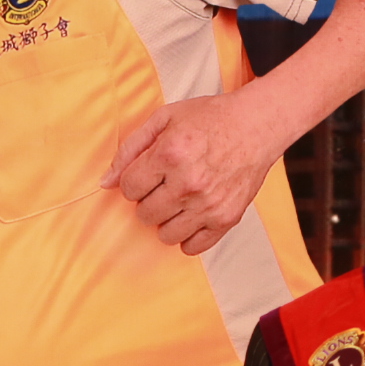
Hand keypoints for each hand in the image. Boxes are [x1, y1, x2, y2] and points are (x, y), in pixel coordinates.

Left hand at [102, 91, 284, 255]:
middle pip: (145, 213)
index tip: (149, 174)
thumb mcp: (165, 119)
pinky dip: (188, 236)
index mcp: (170, 154)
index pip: (129, 188)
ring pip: (166, 234)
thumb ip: (130, 149)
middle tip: (166, 185)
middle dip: (149, 199)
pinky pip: (194, 247)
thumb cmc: (211, 118)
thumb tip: (106, 182)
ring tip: (179, 201)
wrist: (258, 125)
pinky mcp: (227, 218)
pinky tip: (192, 217)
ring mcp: (210, 204)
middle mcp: (189, 182)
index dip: (135, 181)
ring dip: (167, 219)